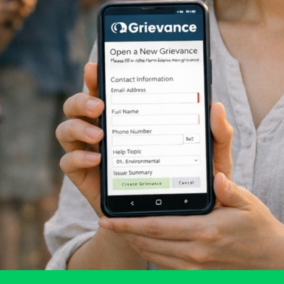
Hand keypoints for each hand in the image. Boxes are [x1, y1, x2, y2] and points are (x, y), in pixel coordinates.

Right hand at [56, 62, 234, 213]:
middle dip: (82, 98)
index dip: (97, 76)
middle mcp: (105, 128)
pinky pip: (67, 161)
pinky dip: (77, 157)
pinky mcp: (86, 175)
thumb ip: (218, 133)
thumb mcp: (209, 156)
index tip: (97, 66)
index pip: (108, 89)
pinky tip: (96, 158)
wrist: (171, 217)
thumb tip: (216, 106)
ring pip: (66, 129)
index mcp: (130, 114)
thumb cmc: (189, 179)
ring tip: (100, 133)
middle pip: (78, 104)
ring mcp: (92, 150)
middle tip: (100, 104)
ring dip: (77, 126)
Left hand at [99, 173, 283, 268]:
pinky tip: (145, 243)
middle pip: (149, 243)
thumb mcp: (248, 203)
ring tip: (123, 230)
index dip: (129, 224)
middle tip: (107, 222)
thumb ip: (230, 191)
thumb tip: (218, 178)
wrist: (271, 259)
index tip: (109, 219)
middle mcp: (197, 252)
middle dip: (126, 233)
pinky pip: (165, 266)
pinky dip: (151, 254)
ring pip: (154, 257)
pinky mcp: (198, 275)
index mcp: (206, 231)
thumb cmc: (258, 227)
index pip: (157, 227)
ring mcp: (196, 267)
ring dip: (136, 244)